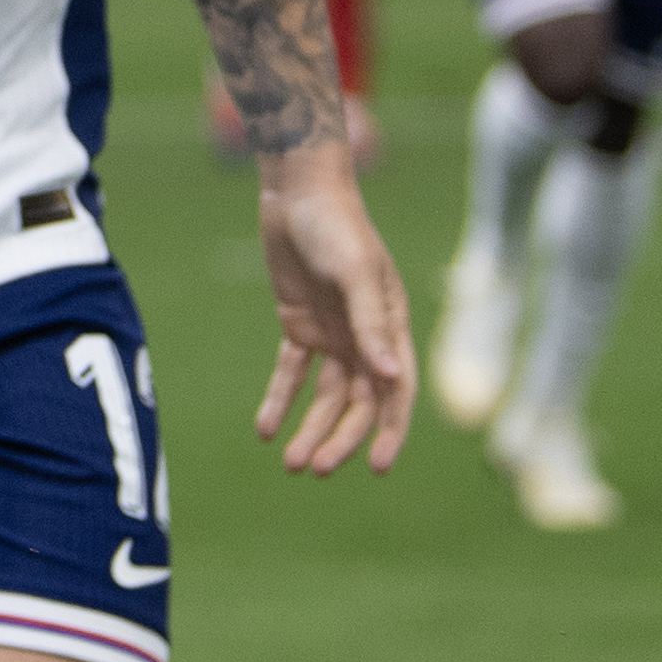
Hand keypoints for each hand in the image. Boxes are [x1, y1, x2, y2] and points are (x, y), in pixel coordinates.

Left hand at [253, 146, 415, 475]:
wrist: (297, 192)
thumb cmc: (336, 227)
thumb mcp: (355, 274)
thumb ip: (371, 325)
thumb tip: (393, 379)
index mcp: (391, 327)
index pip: (397, 392)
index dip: (390, 431)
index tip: (376, 467)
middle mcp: (366, 338)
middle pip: (357, 403)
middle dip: (339, 438)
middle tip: (314, 469)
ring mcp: (333, 334)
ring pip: (324, 396)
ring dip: (309, 429)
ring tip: (291, 464)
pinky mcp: (300, 326)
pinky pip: (292, 373)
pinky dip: (280, 400)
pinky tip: (264, 429)